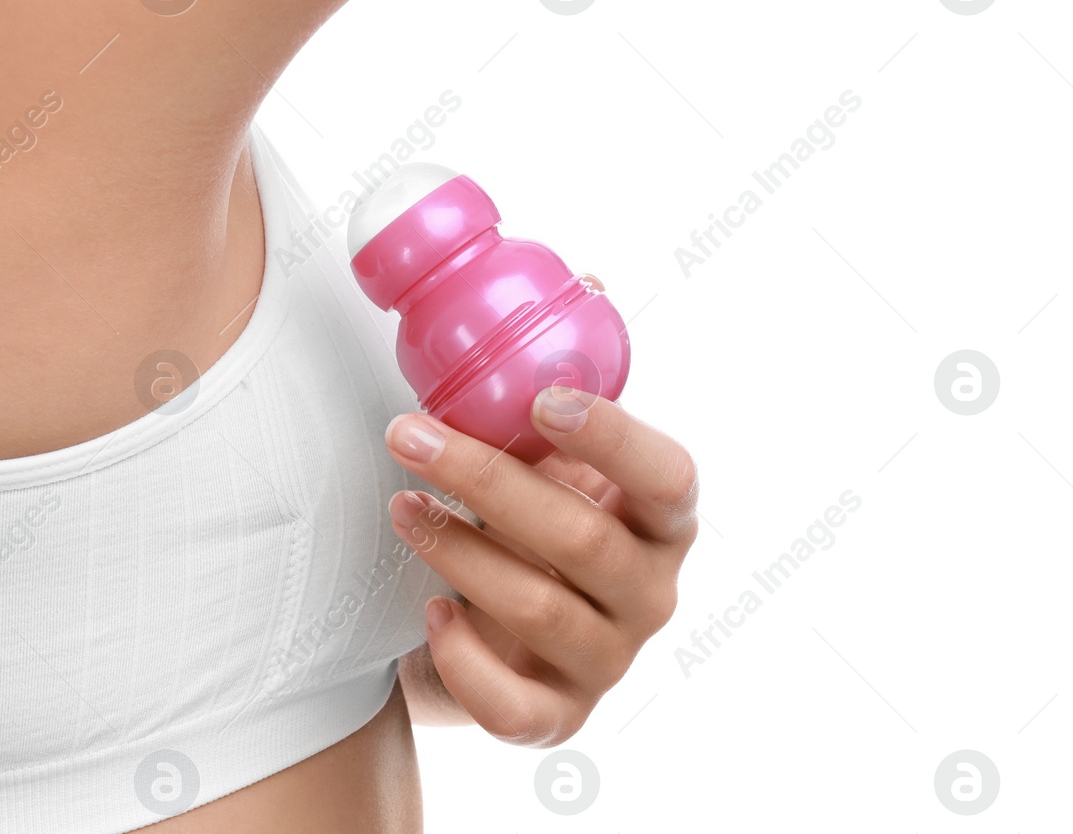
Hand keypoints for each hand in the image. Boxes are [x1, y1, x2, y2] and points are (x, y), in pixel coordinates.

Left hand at [384, 389, 696, 746]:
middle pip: (580, 539)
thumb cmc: (519, 525)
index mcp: (660, 520)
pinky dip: (465, 660)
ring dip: (457, 550)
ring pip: (539, 608)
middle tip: (411, 437)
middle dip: (485, 480)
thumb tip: (488, 356)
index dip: (613, 438)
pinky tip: (432, 613)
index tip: (541, 401)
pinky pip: (514, 705)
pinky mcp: (559, 716)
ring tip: (403, 509)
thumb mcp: (540, 470)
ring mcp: (608, 659)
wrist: (486, 625)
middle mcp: (650, 593)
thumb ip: (534, 424)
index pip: (668, 477)